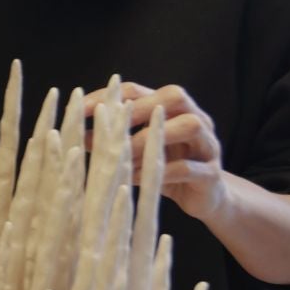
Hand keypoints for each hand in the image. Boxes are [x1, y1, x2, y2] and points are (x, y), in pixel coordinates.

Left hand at [83, 81, 229, 222]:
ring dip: (152, 140)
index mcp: (170, 109)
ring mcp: (208, 144)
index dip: (108, 96)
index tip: (80, 108)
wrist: (206, 198)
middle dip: (137, 108)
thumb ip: (115, 140)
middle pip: (173, 96)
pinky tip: (135, 179)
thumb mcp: (138, 152)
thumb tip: (76, 137)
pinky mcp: (212, 174)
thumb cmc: (165, 169)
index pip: (137, 90)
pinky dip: (162, 173)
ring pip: (189, 126)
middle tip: (107, 126)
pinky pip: (190, 167)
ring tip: (124, 157)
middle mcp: (194, 118)